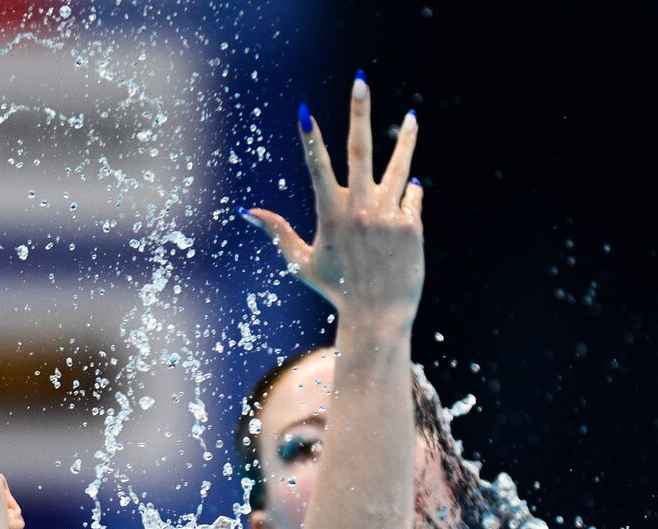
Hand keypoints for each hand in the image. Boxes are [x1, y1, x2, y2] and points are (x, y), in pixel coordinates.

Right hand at [244, 71, 423, 321]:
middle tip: (360, 82)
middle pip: (360, 151)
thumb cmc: (336, 290)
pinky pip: (411, 197)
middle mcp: (360, 209)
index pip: (316, 167)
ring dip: (406, 140)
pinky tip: (406, 191)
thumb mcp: (300, 262)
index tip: (303, 112)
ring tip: (413, 117)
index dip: (309, 139)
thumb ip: (276, 231)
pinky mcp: (411, 227)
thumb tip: (245, 211)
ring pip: (399, 168)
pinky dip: (408, 192)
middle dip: (359, 114)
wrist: (377, 317)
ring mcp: (388, 216)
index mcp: (330, 214)